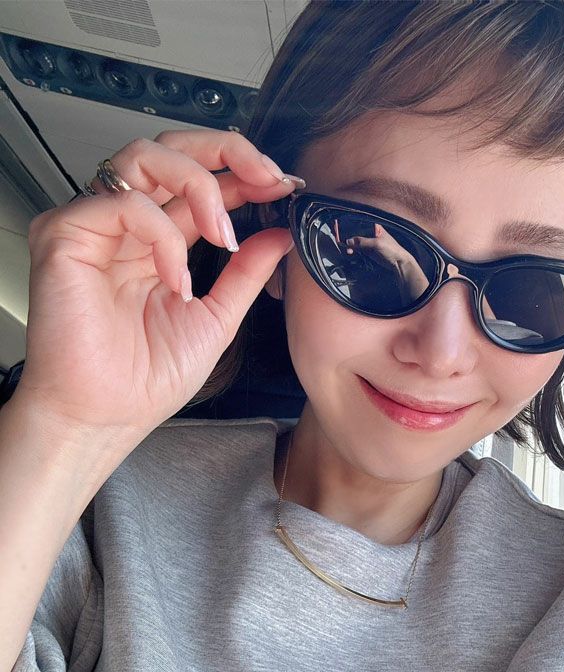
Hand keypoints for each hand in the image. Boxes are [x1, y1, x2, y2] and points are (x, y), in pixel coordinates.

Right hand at [17, 130, 297, 440]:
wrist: (105, 416)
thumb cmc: (145, 378)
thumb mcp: (215, 319)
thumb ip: (246, 274)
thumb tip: (279, 233)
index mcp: (160, 242)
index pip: (200, 184)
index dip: (243, 174)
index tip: (283, 184)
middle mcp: (126, 225)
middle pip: (171, 149)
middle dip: (227, 152)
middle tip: (267, 177)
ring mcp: (94, 225)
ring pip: (144, 156)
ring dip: (199, 186)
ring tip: (225, 235)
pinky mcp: (65, 234)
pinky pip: (123, 204)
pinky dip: (163, 236)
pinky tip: (177, 278)